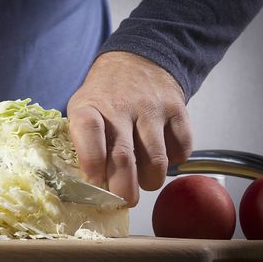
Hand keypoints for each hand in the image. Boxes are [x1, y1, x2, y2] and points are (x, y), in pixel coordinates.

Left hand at [67, 51, 192, 206]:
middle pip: (124, 158)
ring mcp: (151, 108)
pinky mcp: (177, 110)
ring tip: (143, 180)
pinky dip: (174, 162)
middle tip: (124, 200)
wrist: (137, 61)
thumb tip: (92, 186)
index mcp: (89, 107)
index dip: (92, 162)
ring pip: (156, 161)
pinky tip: (161, 156)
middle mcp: (121, 107)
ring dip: (150, 181)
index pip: (88, 133)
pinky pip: (181, 150)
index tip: (95, 181)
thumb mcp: (82, 109)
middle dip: (124, 190)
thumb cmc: (105, 96)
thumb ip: (83, 142)